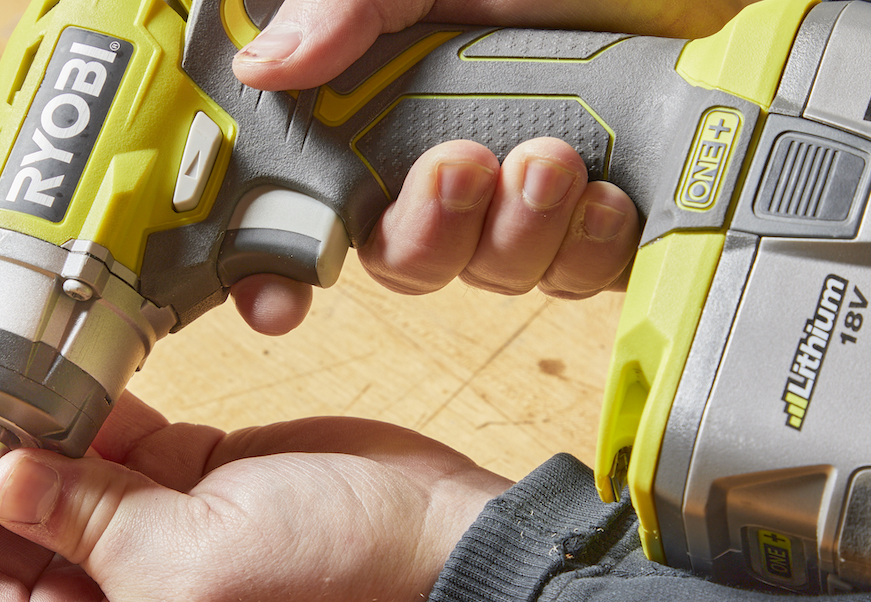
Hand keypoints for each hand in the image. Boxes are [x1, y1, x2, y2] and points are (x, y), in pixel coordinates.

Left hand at [0, 325, 509, 601]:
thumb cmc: (340, 593)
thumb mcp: (191, 566)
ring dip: (5, 418)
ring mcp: (149, 543)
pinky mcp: (189, 486)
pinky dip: (78, 404)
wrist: (449, 549)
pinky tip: (45, 358)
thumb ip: (83, 519)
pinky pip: (110, 444)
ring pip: (46, 480)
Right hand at [228, 0, 755, 333]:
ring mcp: (522, 204)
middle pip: (401, 263)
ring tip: (555, 161)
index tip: (279, 303)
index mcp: (388, 115)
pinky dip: (586, 248)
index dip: (281, 270)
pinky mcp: (594, 223)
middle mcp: (446, 171)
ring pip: (490, 274)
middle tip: (465, 166)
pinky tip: (605, 197)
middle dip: (430, 231)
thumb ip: (347, 12)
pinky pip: (573, 277)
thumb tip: (265, 66)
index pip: (312, 211)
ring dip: (519, 233)